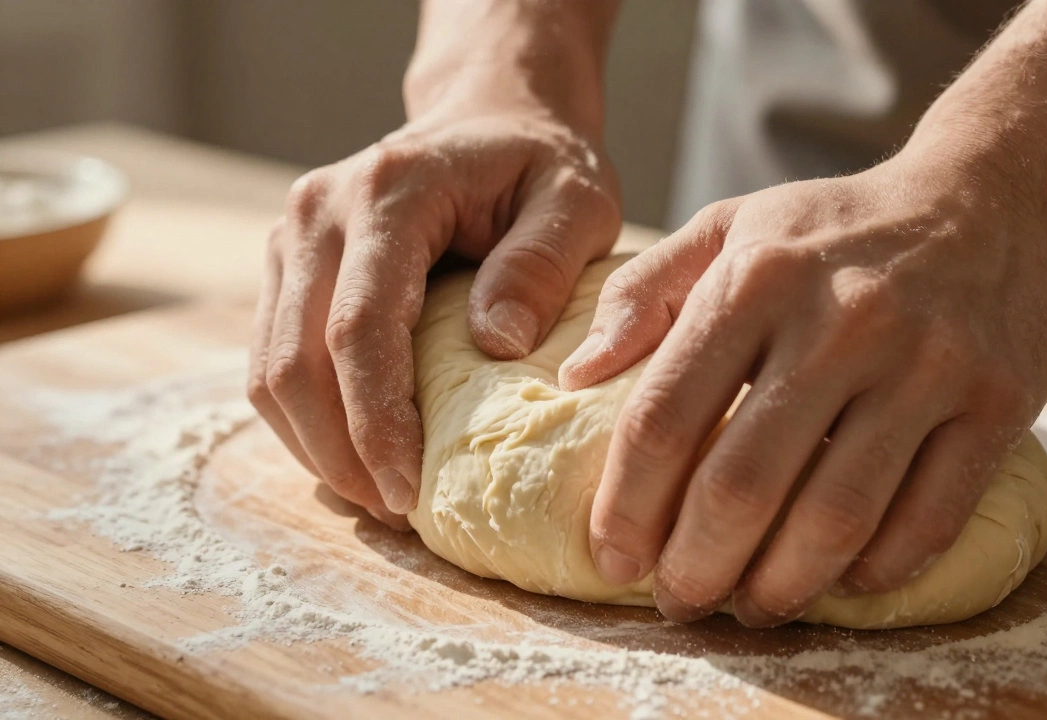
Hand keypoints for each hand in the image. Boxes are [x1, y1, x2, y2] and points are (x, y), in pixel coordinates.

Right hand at [248, 95, 620, 528]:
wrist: (488, 116)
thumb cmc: (540, 165)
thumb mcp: (577, 200)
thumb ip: (543, 263)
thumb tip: (496, 343)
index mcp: (388, 192)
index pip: (358, 327)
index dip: (376, 421)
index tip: (411, 493)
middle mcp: (317, 211)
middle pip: (295, 361)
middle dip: (340, 454)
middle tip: (398, 515)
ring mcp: (289, 238)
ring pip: (268, 371)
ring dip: (316, 448)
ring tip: (381, 499)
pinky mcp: (285, 266)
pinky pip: (272, 362)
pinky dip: (306, 423)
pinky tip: (357, 458)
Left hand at [559, 150, 1046, 626]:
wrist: (993, 199)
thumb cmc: (838, 228)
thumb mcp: (732, 226)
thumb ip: (644, 292)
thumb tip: (574, 377)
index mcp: (757, 278)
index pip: (665, 416)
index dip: (627, 504)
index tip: (613, 556)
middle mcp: (841, 322)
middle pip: (743, 484)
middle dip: (696, 566)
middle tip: (679, 601)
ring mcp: (926, 365)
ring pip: (837, 516)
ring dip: (781, 586)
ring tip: (752, 607)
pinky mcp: (997, 403)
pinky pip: (929, 518)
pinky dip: (877, 570)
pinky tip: (842, 582)